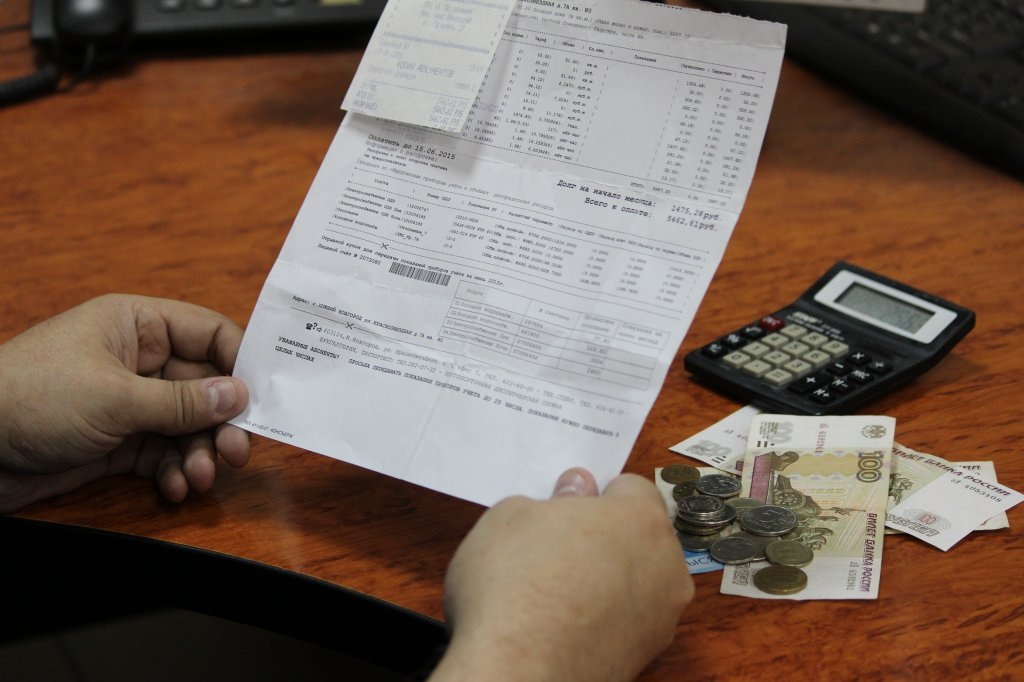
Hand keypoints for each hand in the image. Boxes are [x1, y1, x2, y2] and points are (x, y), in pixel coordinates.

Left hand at [0, 294, 249, 511]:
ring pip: (188, 426)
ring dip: (200, 453)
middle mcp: (139, 361)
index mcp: (137, 326)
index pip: (208, 333)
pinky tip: (176, 488)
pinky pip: (164, 454)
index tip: (265, 397)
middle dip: (222, 422)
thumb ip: (182, 402)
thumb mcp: (115, 397)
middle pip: (206, 387)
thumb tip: (239, 395)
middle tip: (237, 453)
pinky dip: (175, 472)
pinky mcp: (117, 442)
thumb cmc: (31, 398)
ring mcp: (129, 403)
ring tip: (201, 478)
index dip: (240, 362)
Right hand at [431, 468, 692, 681]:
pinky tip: (561, 623)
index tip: (567, 504)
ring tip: (554, 590)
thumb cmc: (515, 586)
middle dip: (604, 537)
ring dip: (606, 580)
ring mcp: (660, 618)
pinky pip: (625, 621)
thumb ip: (553, 499)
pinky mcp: (643, 659)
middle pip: (640, 537)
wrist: (518, 672)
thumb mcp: (511, 515)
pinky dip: (601, 619)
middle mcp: (666, 567)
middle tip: (556, 545)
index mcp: (642, 519)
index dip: (595, 493)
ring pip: (636, 582)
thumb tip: (572, 494)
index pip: (632, 488)